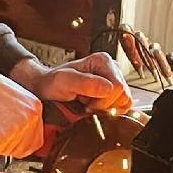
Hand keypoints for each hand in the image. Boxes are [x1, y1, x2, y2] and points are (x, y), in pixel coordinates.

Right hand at [0, 57, 43, 156]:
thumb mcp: (10, 93)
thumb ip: (19, 112)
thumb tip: (15, 127)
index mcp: (34, 107)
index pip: (35, 138)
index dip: (20, 143)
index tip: (10, 142)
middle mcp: (29, 118)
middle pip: (23, 149)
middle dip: (6, 146)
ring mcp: (16, 129)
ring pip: (5, 151)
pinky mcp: (0, 138)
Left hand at [11, 52, 130, 113]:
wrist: (47, 88)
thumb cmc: (53, 83)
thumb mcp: (63, 81)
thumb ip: (84, 83)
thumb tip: (108, 88)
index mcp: (103, 61)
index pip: (117, 87)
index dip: (103, 101)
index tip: (85, 102)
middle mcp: (113, 68)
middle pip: (123, 95)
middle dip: (104, 105)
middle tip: (87, 104)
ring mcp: (115, 80)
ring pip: (125, 102)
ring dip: (107, 108)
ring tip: (90, 104)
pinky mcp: (115, 92)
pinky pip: (123, 106)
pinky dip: (110, 111)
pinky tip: (96, 107)